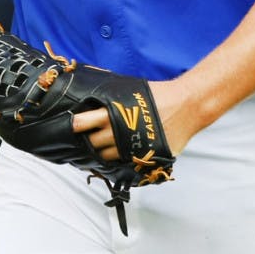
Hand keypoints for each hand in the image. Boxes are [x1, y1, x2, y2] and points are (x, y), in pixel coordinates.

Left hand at [72, 78, 192, 160]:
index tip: (69, 126)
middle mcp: (119, 131)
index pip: (83, 123)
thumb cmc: (157, 95)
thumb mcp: (128, 89)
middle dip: (88, 140)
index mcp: (112, 112)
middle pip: (92, 143)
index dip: (74, 126)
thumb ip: (108, 95)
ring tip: (100, 148)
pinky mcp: (142, 158)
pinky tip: (116, 156)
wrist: (185, 106)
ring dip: (101, 153)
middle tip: (87, 138)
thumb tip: (88, 92)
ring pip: (105, 157)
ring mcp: (131, 147)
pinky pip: (123, 164)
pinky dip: (117, 160)